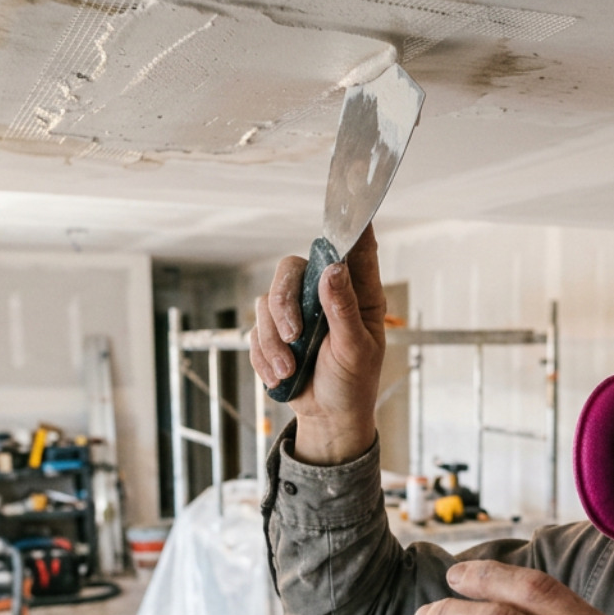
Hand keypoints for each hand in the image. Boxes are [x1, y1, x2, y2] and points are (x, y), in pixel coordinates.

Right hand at [250, 224, 384, 463]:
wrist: (328, 417)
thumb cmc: (352, 383)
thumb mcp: (355, 350)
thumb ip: (343, 309)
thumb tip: (334, 268)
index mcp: (358, 293)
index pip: (355, 248)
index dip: (351, 223)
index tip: (351, 197)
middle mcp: (324, 293)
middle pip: (291, 269)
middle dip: (284, 303)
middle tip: (292, 335)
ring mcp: (297, 310)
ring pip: (268, 301)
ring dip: (273, 342)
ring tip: (290, 370)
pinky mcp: (274, 330)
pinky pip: (255, 330)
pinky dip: (265, 356)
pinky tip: (282, 375)